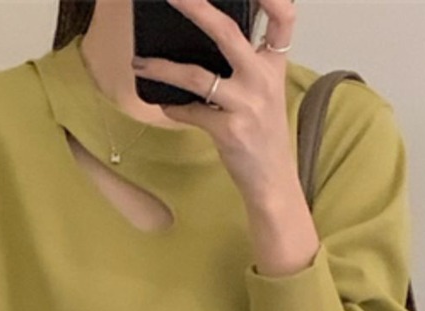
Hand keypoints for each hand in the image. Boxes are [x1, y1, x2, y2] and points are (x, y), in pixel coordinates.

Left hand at [131, 0, 300, 215]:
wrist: (272, 180)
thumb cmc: (263, 132)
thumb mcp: (265, 90)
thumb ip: (247, 61)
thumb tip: (206, 37)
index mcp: (274, 65)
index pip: (283, 19)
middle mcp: (263, 80)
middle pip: (228, 33)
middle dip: (197, 9)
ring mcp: (246, 105)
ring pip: (198, 76)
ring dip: (164, 68)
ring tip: (141, 62)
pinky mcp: (229, 131)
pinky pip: (191, 112)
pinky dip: (174, 108)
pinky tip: (165, 106)